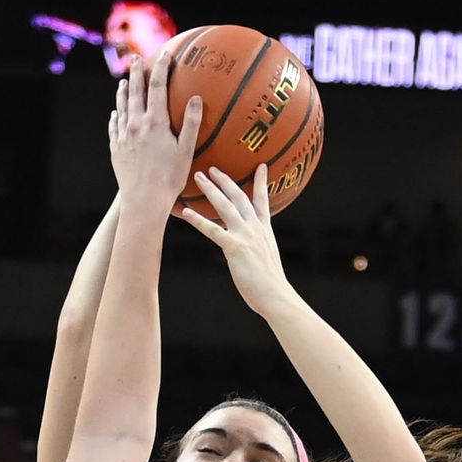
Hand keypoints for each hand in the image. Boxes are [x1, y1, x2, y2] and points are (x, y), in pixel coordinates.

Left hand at [109, 53, 201, 216]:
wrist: (143, 202)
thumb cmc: (169, 180)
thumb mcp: (185, 152)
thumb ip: (191, 123)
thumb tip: (197, 98)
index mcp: (155, 122)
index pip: (158, 86)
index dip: (161, 67)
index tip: (165, 54)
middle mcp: (135, 125)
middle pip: (135, 91)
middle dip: (136, 72)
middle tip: (136, 58)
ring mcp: (123, 137)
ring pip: (121, 107)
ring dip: (122, 92)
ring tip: (123, 82)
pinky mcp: (116, 150)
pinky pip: (114, 128)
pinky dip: (115, 117)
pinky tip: (115, 114)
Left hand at [181, 163, 291, 315]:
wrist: (275, 295)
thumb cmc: (270, 285)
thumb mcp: (266, 259)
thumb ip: (257, 249)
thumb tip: (249, 251)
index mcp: (264, 231)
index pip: (263, 201)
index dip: (261, 182)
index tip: (261, 166)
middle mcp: (255, 228)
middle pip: (239, 197)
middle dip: (225, 180)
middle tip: (212, 168)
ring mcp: (245, 236)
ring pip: (225, 206)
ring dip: (211, 190)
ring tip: (199, 178)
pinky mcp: (235, 247)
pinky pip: (213, 230)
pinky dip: (198, 220)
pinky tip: (186, 212)